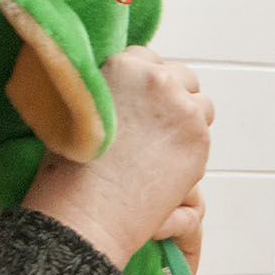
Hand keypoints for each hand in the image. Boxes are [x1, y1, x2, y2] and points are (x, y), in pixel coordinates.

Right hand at [23, 47, 212, 268]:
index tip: (135, 107)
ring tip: (158, 150)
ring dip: (185, 122)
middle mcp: (158, 79)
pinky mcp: (199, 139)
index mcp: (124, 66)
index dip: (142, 86)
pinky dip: (190, 148)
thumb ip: (107, 91)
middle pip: (179, 78)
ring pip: (199, 105)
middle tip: (150, 131)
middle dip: (169, 100)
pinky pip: (203, 135)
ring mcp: (184, 108)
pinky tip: (165, 167)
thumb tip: (124, 93)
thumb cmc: (71, 170)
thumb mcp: (76, 111)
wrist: (87, 214)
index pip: (146, 60)